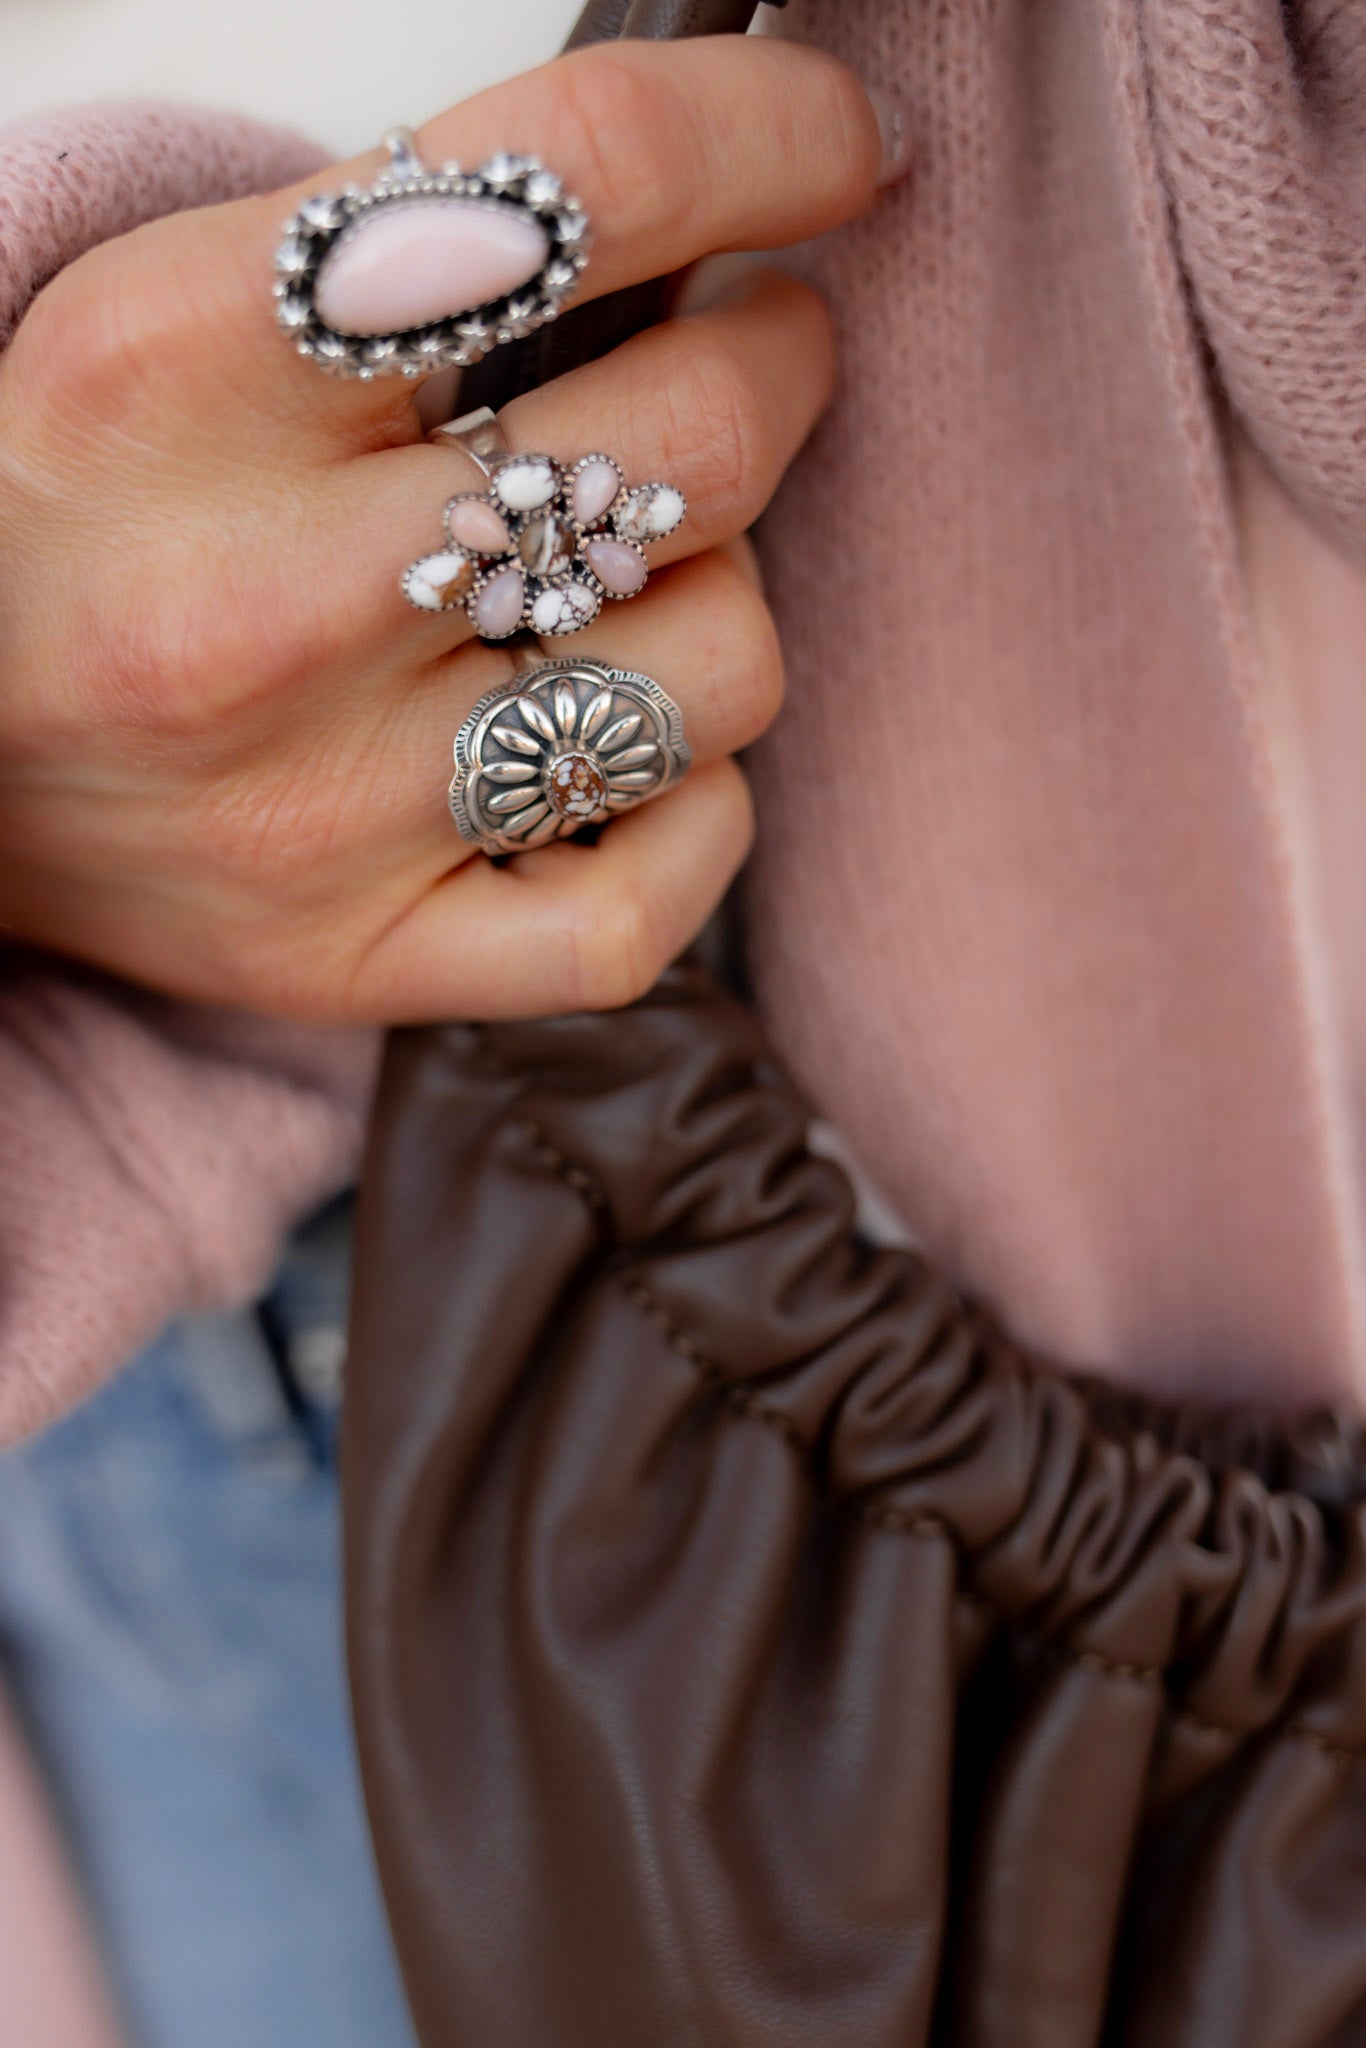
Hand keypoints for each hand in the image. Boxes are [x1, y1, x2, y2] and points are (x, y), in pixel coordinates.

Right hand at [0, 36, 903, 1020]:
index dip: (766, 137)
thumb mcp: (181, 315)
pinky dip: (692, 810)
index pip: (571, 188)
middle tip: (755, 353)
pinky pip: (656, 898)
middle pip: (696, 446)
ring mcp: (326, 809)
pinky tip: (618, 751)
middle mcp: (267, 603)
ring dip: (722, 597)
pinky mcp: (365, 956)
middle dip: (779, 366)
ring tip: (628, 576)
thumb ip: (418, 254)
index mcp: (194, 375)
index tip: (837, 149)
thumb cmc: (82, 513)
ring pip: (718, 672)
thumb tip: (710, 216)